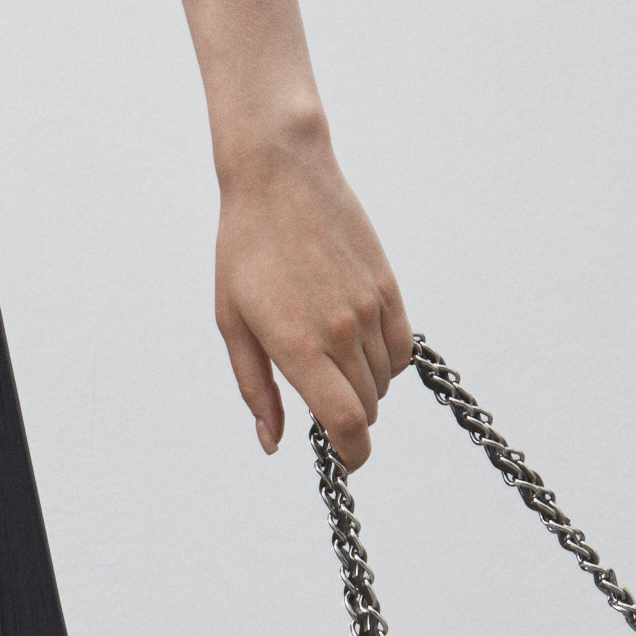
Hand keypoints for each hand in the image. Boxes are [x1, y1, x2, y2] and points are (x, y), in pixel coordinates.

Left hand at [213, 119, 411, 470]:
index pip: (345, 424)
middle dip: (349, 420)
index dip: (352, 454)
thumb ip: (256, 390)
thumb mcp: (233, 325)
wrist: (280, 175)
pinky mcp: (388, 287)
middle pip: (366, 409)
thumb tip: (272, 442)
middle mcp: (341, 332)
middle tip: (324, 402)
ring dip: (365, 388)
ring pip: (385, 382)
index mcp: (298, 346)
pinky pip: (402, 349)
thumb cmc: (247, 249)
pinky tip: (360, 346)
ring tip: (333, 361)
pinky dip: (387, 361)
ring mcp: (369, 308)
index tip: (345, 460)